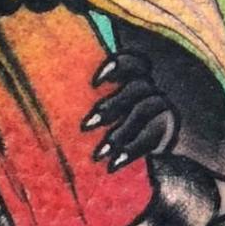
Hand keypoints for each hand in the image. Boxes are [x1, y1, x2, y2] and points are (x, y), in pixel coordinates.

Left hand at [82, 52, 177, 169]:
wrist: (159, 152)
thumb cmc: (119, 123)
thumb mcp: (111, 106)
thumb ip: (97, 96)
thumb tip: (56, 90)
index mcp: (137, 75)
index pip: (132, 60)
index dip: (116, 66)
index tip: (94, 84)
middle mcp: (152, 87)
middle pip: (136, 87)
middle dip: (110, 106)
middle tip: (86, 127)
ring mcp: (163, 108)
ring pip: (142, 110)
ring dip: (118, 133)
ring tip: (98, 154)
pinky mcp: (168, 131)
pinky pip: (150, 138)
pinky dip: (130, 151)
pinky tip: (113, 165)